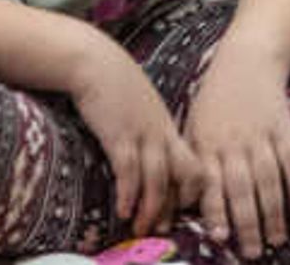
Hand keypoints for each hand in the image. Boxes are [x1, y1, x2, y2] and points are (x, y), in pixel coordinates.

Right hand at [66, 27, 205, 235]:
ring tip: (141, 227)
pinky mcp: (119, 134)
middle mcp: (162, 132)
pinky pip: (129, 171)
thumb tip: (150, 154)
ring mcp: (143, 133)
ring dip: (151, 208)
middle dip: (176, 205)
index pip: (194, 164)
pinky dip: (128, 194)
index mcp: (170, 126)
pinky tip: (122, 210)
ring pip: (158, 179)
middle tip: (163, 228)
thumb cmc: (116, 84)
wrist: (95, 61)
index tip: (176, 209)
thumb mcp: (143, 106)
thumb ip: (151, 127)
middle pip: (185, 174)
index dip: (189, 190)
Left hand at [184, 40, 289, 257]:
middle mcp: (233, 142)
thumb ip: (191, 163)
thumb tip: (181, 204)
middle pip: (242, 188)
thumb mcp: (192, 125)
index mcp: (207, 143)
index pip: (211, 184)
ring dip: (274, 212)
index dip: (216, 211)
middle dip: (248, 223)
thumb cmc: (213, 99)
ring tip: (277, 239)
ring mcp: (260, 134)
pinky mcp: (283, 126)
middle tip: (252, 252)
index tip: (220, 238)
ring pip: (268, 179)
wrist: (246, 60)